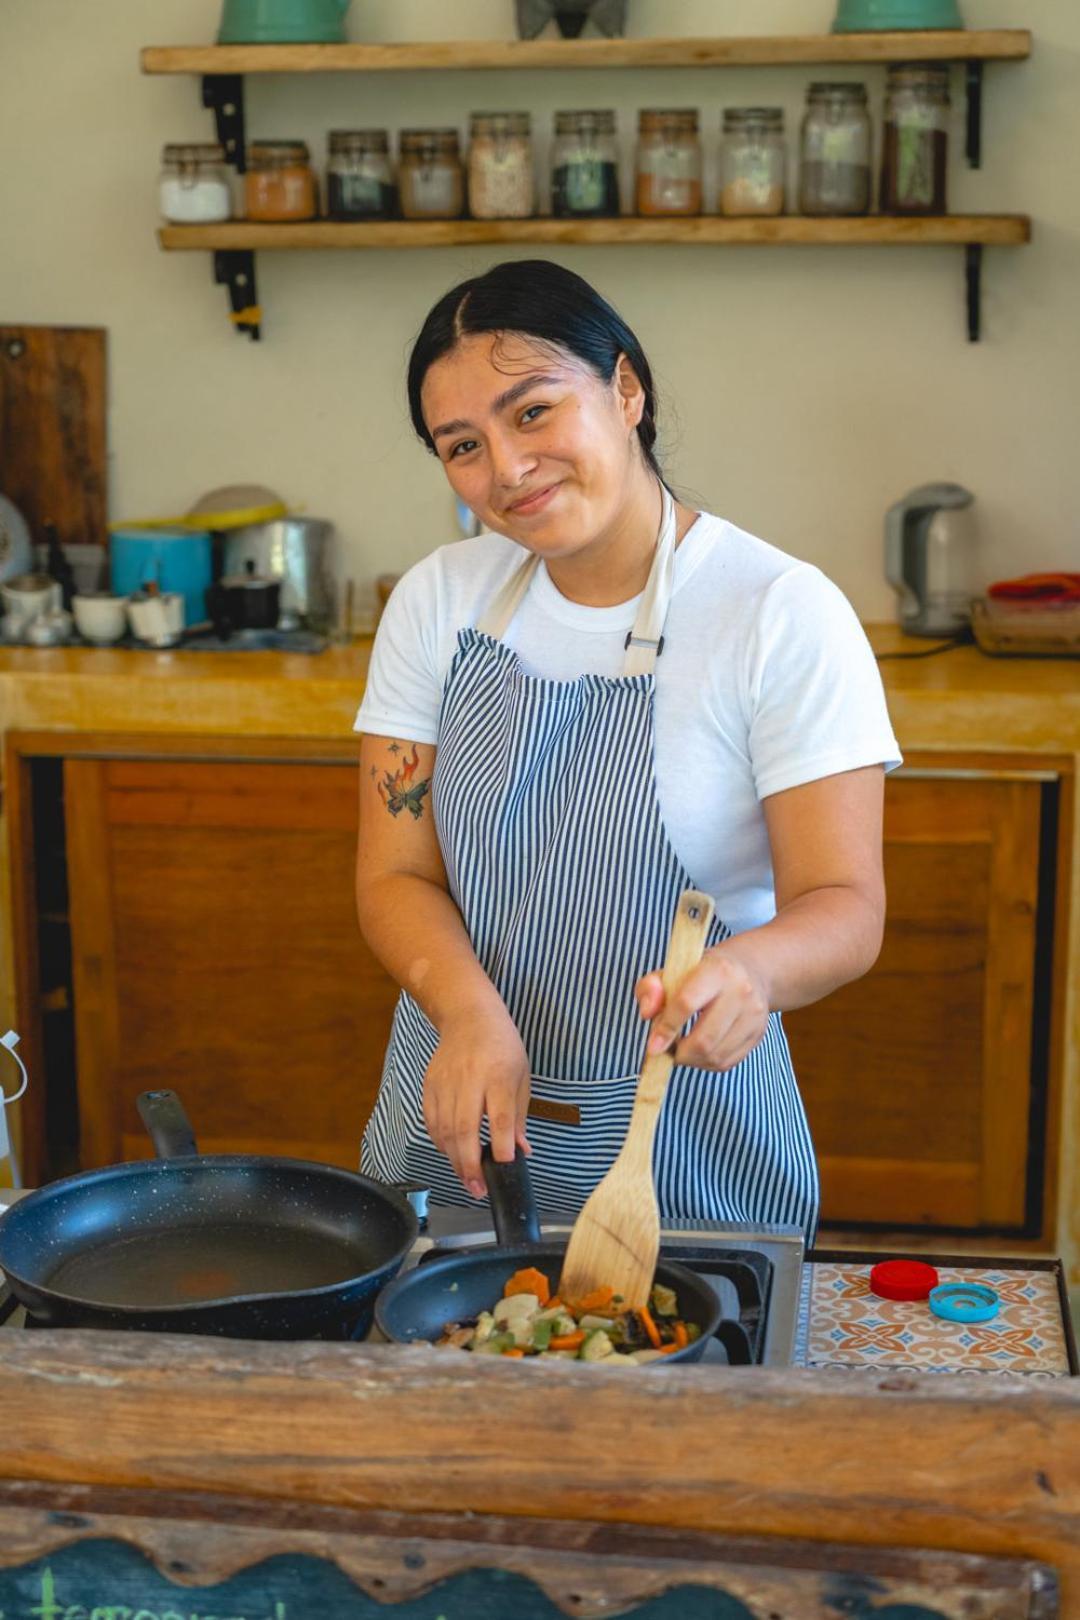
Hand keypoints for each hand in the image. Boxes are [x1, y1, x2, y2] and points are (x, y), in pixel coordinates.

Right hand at [423, 1006, 531, 1198]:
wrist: (469, 1018)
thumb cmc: (502, 1047)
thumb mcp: (521, 1077)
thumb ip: (518, 1116)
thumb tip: (521, 1151)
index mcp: (499, 1075)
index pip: (499, 1115)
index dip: (501, 1143)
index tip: (504, 1164)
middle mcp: (470, 1079)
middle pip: (465, 1128)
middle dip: (470, 1163)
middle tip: (478, 1187)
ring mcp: (446, 1082)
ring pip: (445, 1129)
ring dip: (454, 1159)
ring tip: (467, 1178)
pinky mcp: (430, 1085)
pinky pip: (431, 1121)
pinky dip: (440, 1143)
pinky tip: (451, 1154)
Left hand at [635, 944, 770, 1072]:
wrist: (748, 971)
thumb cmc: (702, 972)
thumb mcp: (672, 970)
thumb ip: (650, 987)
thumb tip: (647, 1013)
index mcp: (717, 970)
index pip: (686, 1003)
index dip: (666, 1028)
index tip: (652, 1046)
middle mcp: (741, 992)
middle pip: (704, 1040)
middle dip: (678, 1052)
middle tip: (666, 1049)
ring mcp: (753, 1015)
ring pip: (714, 1056)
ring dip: (690, 1060)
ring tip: (680, 1047)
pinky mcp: (758, 1034)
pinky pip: (726, 1062)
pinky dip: (705, 1063)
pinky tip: (698, 1050)